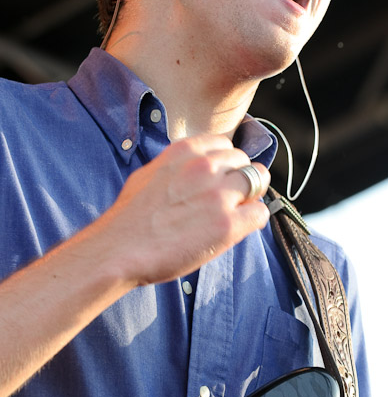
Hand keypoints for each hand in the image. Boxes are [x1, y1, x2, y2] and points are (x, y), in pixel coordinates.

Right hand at [98, 133, 270, 285]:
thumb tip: (198, 167)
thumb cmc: (130, 218)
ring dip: (249, 197)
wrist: (118, 251)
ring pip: (258, 182)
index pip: (225, 145)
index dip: (225, 163)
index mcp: (186, 151)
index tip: (220, 178)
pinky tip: (238, 229)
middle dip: (239, 179)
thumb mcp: (151, 173)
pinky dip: (254, 220)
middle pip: (244, 162)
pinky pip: (260, 213)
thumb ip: (180, 165)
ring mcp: (219, 195)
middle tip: (228, 199)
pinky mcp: (228, 225)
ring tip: (235, 213)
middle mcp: (206, 167)